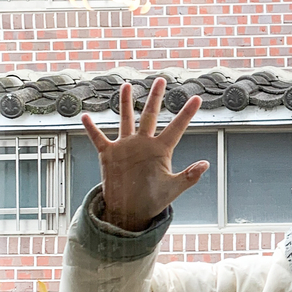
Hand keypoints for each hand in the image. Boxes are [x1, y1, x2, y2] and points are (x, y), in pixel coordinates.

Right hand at [81, 78, 208, 231]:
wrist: (131, 212)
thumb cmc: (154, 201)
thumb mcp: (173, 189)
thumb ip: (189, 176)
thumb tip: (206, 164)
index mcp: (161, 150)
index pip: (177, 127)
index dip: (187, 113)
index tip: (197, 98)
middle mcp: (144, 144)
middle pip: (150, 115)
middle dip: (156, 98)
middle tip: (161, 80)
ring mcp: (126, 147)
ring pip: (126, 119)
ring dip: (126, 103)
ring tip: (127, 86)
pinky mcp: (109, 154)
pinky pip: (98, 138)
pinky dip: (91, 128)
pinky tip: (85, 116)